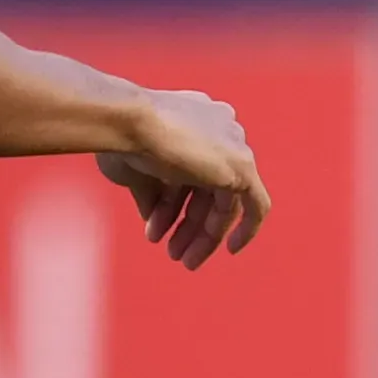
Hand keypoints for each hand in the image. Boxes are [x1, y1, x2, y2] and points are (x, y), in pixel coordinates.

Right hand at [95, 87, 272, 269]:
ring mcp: (233, 145)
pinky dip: (247, 228)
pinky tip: (232, 249)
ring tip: (182, 258)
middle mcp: (218, 128)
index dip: (169, 204)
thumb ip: (151, 191)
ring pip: (224, 201)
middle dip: (187, 223)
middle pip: (207, 188)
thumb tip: (152, 217)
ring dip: (202, 233)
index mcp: (193, 118)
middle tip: (171, 251)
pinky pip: (256, 204)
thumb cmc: (121, 139)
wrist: (129, 122)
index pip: (187, 172)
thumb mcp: (134, 169)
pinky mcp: (243, 166)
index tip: (155, 225)